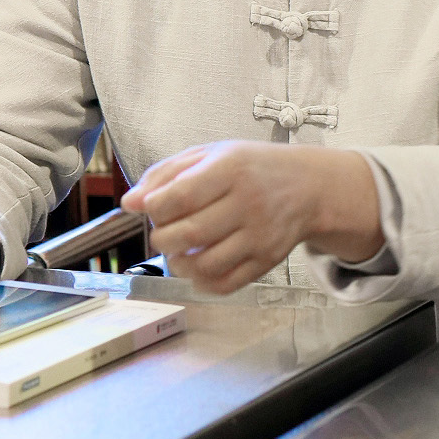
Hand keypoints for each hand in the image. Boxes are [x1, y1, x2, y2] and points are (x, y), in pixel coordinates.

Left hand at [122, 142, 382, 296]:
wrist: (308, 186)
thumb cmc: (251, 167)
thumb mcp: (210, 154)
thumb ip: (166, 174)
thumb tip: (130, 203)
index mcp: (231, 169)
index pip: (181, 196)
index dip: (154, 207)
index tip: (150, 207)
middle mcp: (249, 203)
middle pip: (189, 233)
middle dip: (162, 238)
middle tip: (162, 233)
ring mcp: (260, 236)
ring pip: (205, 264)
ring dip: (179, 264)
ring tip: (178, 251)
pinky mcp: (267, 261)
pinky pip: (225, 284)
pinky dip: (201, 282)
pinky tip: (197, 266)